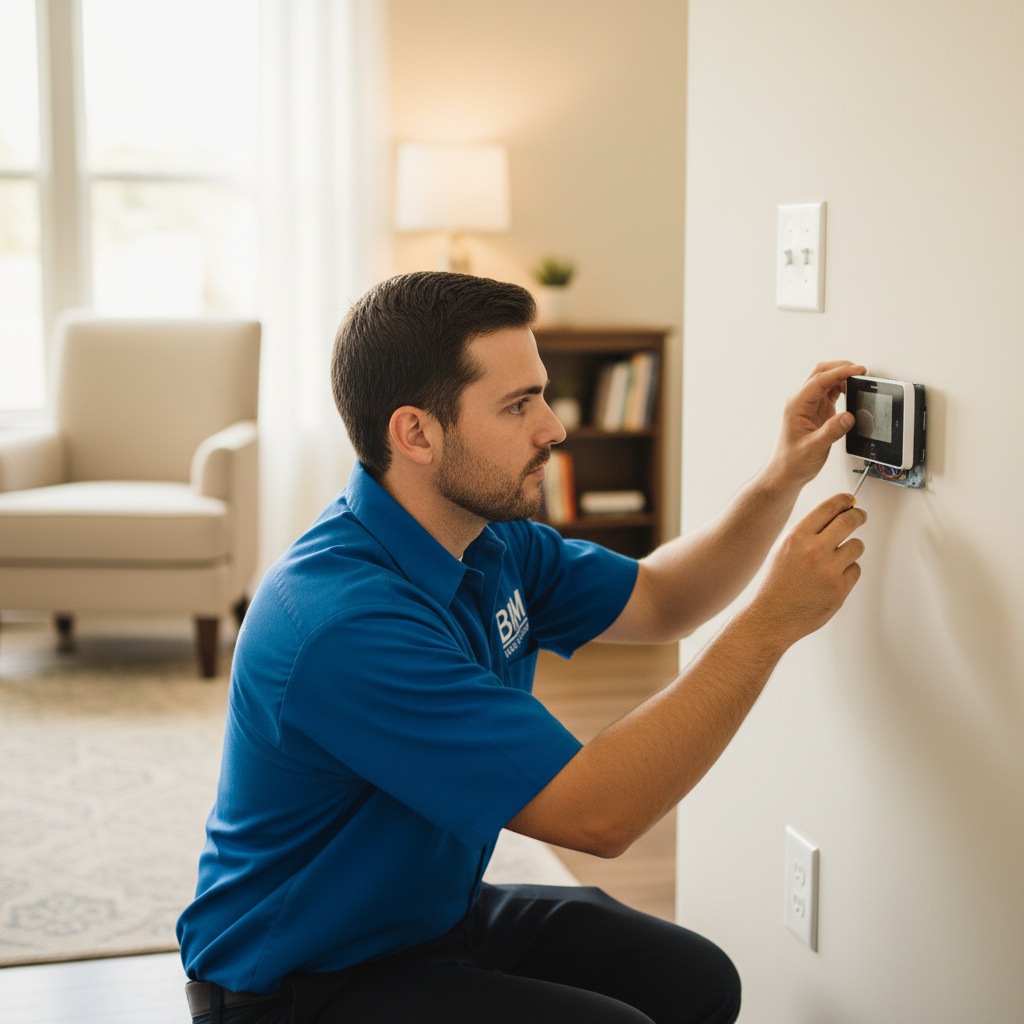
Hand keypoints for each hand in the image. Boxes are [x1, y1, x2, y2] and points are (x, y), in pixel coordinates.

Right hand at [750, 492, 866, 647]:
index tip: (850, 500)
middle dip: (859, 515)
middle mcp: (814, 550)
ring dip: (852, 548)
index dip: (843, 501)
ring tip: (838, 558)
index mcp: (797, 537)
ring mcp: (829, 570)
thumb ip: (806, 534)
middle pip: (849, 521)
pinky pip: (855, 570)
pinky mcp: (840, 588)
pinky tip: (832, 578)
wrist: (772, 617)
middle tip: (860, 516)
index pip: (828, 508)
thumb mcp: (782, 550)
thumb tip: (831, 518)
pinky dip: (848, 572)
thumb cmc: (776, 585)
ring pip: (857, 546)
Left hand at [768, 361, 865, 488]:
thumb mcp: (814, 448)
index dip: (840, 373)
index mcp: (796, 406)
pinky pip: (829, 392)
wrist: (786, 472)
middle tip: (860, 372)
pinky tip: (850, 392)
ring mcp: (808, 406)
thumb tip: (847, 417)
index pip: (820, 380)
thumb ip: (831, 432)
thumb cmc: (792, 462)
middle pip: (821, 373)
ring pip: (826, 381)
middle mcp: (800, 402)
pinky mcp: (816, 411)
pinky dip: (841, 388)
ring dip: (842, 377)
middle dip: (841, 368)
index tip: (857, 370)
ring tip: (858, 382)